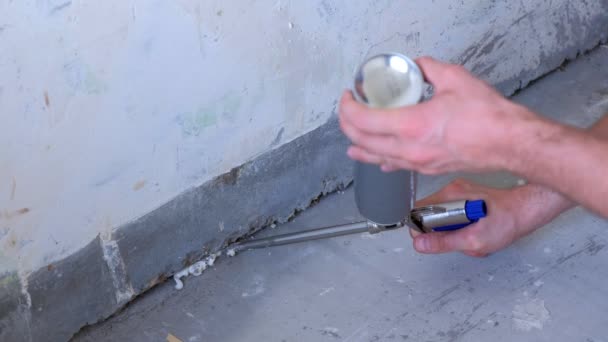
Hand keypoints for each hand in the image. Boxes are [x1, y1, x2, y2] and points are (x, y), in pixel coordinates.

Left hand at [339, 56, 538, 174]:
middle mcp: (409, 149)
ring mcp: (417, 162)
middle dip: (347, 125)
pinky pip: (395, 166)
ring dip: (359, 147)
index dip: (347, 108)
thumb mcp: (455, 79)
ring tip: (350, 140)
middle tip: (348, 110)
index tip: (348, 96)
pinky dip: (380, 159)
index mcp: (411, 125)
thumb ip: (430, 69)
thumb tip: (420, 65)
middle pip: (362, 141)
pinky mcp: (427, 169)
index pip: (362, 121)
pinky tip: (379, 159)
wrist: (509, 144)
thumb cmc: (488, 118)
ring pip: (375, 158)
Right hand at [410, 179, 571, 256]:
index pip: (417, 212)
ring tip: (469, 234)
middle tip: (460, 237)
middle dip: (440, 232)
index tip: (435, 239)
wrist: (524, 211)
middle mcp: (450, 191)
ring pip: (438, 217)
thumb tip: (420, 244)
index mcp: (449, 196)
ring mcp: (456, 193)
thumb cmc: (506, 221)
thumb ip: (445, 242)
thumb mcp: (474, 240)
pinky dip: (458, 227)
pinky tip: (472, 229)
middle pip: (427, 215)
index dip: (422, 229)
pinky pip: (449, 215)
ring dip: (451, 231)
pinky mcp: (462, 198)